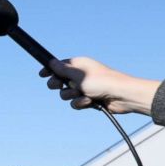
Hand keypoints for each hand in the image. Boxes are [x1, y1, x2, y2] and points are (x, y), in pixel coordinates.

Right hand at [40, 57, 160, 114]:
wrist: (122, 96)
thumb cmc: (102, 81)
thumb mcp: (78, 74)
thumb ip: (62, 69)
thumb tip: (51, 62)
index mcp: (78, 65)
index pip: (59, 66)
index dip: (50, 70)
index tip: (42, 74)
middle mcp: (80, 76)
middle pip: (59, 81)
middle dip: (59, 85)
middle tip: (59, 85)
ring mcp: (84, 88)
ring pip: (66, 94)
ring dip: (72, 96)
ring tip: (82, 94)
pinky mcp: (88, 100)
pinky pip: (75, 103)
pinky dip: (80, 103)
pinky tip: (89, 102)